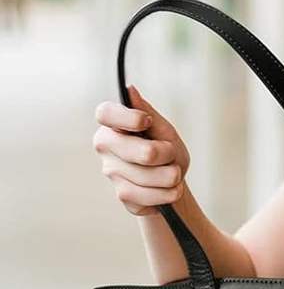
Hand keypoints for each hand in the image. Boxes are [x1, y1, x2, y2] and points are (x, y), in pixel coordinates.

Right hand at [92, 84, 190, 215]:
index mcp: (114, 125)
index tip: (145, 121)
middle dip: (167, 155)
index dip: (127, 118)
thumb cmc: (166, 152)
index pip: (105, 114)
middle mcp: (107, 147)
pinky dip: (167, 194)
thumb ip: (148, 113)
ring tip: (173, 174)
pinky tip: (169, 190)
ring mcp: (112, 172)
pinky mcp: (123, 196)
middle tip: (171, 155)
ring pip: (149, 177)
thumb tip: (130, 90)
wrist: (173, 184)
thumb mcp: (164, 131)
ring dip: (171, 177)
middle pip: (143, 152)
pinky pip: (149, 197)